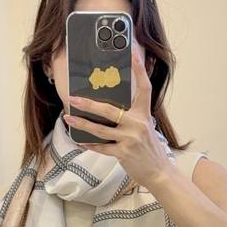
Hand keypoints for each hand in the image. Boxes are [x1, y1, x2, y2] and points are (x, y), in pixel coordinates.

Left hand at [62, 50, 173, 188]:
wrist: (158, 172)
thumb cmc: (149, 148)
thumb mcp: (145, 127)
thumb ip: (132, 116)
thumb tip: (109, 106)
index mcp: (144, 114)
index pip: (144, 88)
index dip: (139, 70)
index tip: (133, 54)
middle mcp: (138, 124)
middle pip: (108, 110)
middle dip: (88, 104)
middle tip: (73, 98)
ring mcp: (130, 139)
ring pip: (100, 129)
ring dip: (81, 123)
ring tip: (68, 117)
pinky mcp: (124, 153)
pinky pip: (102, 147)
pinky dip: (90, 144)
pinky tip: (80, 139)